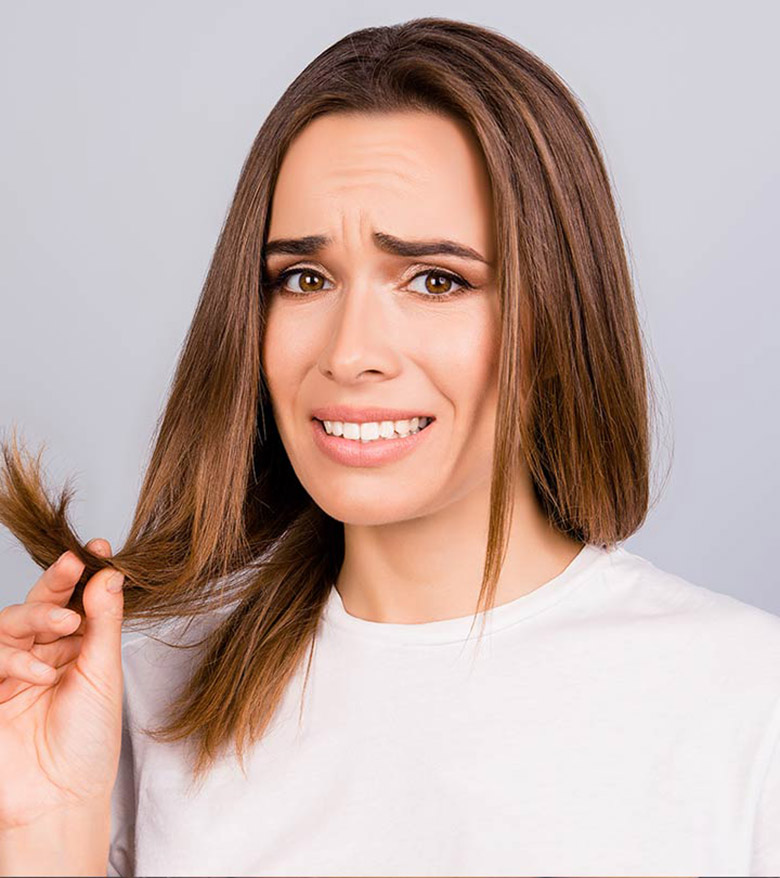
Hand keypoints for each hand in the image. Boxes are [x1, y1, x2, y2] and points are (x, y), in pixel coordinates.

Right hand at [0, 539, 124, 829]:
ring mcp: (11, 671)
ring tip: (64, 627)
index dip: (83, 572)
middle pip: (41, 603)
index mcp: (75, 648)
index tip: (100, 548)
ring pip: (10, 623)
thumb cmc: (88, 742)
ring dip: (37, 616)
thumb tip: (110, 573)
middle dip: (56, 580)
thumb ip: (103, 624)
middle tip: (73, 564)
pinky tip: (39, 672)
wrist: (60, 800)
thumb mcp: (104, 676)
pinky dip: (16, 659)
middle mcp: (42, 653)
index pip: (76, 600)